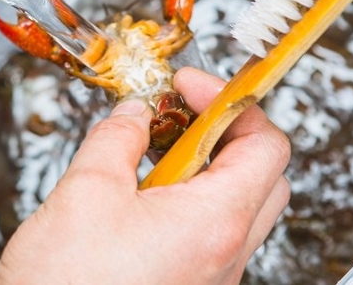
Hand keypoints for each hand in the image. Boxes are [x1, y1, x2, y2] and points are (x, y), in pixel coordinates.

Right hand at [0, 67, 290, 284]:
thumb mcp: (86, 192)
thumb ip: (117, 138)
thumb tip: (133, 113)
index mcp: (213, 222)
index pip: (266, 143)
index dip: (230, 101)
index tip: (188, 88)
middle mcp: (226, 253)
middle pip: (263, 173)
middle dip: (224, 132)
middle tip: (179, 114)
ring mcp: (213, 276)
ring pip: (239, 205)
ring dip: (204, 167)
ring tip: (152, 152)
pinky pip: (211, 234)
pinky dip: (189, 201)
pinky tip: (143, 195)